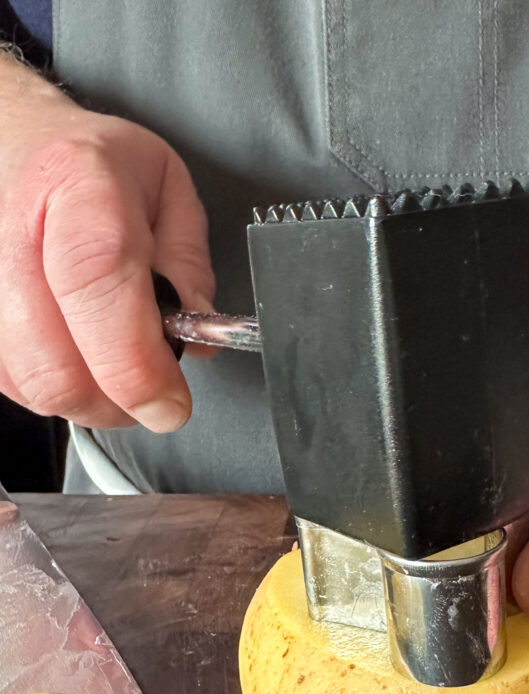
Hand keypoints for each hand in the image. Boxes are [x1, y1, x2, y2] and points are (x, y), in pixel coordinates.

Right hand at [0, 51, 214, 431]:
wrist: (11, 142)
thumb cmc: (87, 165)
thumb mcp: (165, 188)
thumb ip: (189, 264)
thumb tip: (195, 337)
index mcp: (78, 182)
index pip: (98, 285)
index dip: (137, 364)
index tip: (171, 401)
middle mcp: (11, 228)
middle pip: (55, 363)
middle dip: (118, 401)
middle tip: (153, 392)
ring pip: (31, 384)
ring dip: (87, 399)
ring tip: (115, 367)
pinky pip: (10, 382)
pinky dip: (54, 388)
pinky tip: (75, 356)